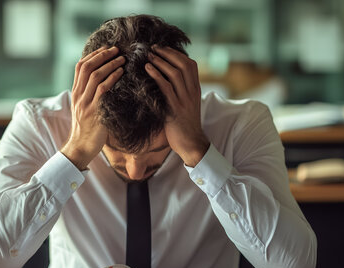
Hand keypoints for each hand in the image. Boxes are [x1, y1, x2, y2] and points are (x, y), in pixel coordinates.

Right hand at [61, 47, 124, 169]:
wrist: (80, 148)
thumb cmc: (86, 130)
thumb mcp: (85, 109)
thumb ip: (90, 96)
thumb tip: (103, 84)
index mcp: (76, 93)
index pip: (80, 67)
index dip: (93, 55)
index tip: (106, 49)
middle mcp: (78, 95)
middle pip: (87, 67)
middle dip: (102, 55)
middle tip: (116, 49)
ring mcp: (85, 103)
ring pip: (95, 76)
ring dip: (110, 64)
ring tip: (122, 58)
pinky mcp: (94, 112)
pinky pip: (102, 90)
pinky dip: (112, 78)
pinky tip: (121, 73)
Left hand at [145, 46, 208, 166]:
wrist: (191, 143)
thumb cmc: (185, 125)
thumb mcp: (186, 104)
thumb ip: (180, 92)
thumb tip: (167, 80)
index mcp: (195, 89)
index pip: (190, 64)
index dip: (176, 54)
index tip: (163, 49)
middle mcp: (192, 92)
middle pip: (183, 64)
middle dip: (167, 53)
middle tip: (153, 48)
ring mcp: (185, 100)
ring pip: (175, 73)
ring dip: (161, 61)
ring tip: (148, 55)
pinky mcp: (175, 109)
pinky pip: (166, 88)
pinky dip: (157, 75)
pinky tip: (148, 69)